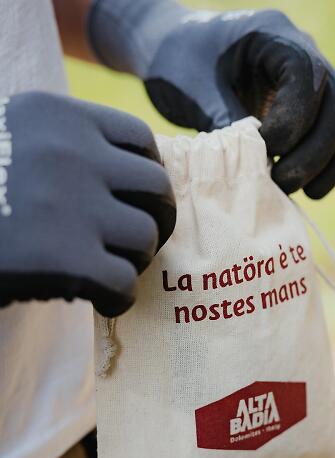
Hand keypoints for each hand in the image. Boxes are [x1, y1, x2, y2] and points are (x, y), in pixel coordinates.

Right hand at [0, 92, 174, 316]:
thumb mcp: (13, 143)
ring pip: (144, 238)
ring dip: (133, 261)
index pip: (140, 142)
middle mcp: (73, 154)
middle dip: (156, 220)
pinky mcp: (67, 260)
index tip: (138, 202)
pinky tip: (100, 301)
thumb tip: (134, 177)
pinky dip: (119, 298)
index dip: (147, 178)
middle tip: (136, 243)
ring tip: (108, 270)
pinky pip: (124, 283)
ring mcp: (73, 206)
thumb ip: (66, 148)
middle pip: (157, 190)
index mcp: (58, 117)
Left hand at [88, 2, 334, 197]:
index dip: (294, 121)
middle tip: (285, 184)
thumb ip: (228, 123)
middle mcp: (305, 52)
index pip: (306, 76)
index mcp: (273, 36)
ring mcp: (317, 78)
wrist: (178, 52)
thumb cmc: (179, 64)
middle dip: (315, 153)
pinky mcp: (317, 105)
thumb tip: (260, 167)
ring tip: (310, 193)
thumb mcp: (194, 90)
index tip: (266, 152)